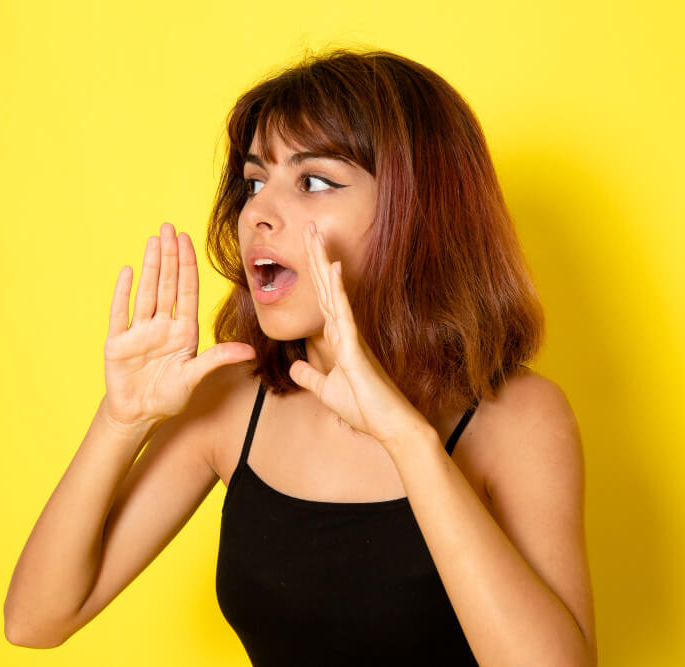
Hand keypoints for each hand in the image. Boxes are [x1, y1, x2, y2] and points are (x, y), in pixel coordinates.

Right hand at [103, 222, 255, 430]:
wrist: (138, 414)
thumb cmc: (168, 396)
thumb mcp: (194, 377)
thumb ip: (217, 359)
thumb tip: (249, 351)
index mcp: (182, 331)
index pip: (186, 291)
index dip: (187, 265)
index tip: (187, 240)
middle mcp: (161, 325)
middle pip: (167, 284)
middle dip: (169, 256)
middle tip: (169, 227)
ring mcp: (139, 331)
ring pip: (146, 292)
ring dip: (150, 267)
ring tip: (153, 241)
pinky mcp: (118, 342)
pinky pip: (120, 313)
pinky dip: (123, 293)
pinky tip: (127, 271)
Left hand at [288, 222, 430, 446]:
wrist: (390, 427)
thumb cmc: (365, 409)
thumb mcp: (326, 390)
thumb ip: (310, 377)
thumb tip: (294, 367)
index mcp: (339, 338)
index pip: (322, 299)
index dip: (314, 274)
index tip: (306, 248)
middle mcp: (346, 331)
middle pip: (326, 288)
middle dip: (316, 257)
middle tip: (309, 227)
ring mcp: (352, 337)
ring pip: (333, 293)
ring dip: (323, 263)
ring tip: (315, 235)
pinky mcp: (356, 349)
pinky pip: (343, 315)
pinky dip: (337, 291)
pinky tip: (333, 269)